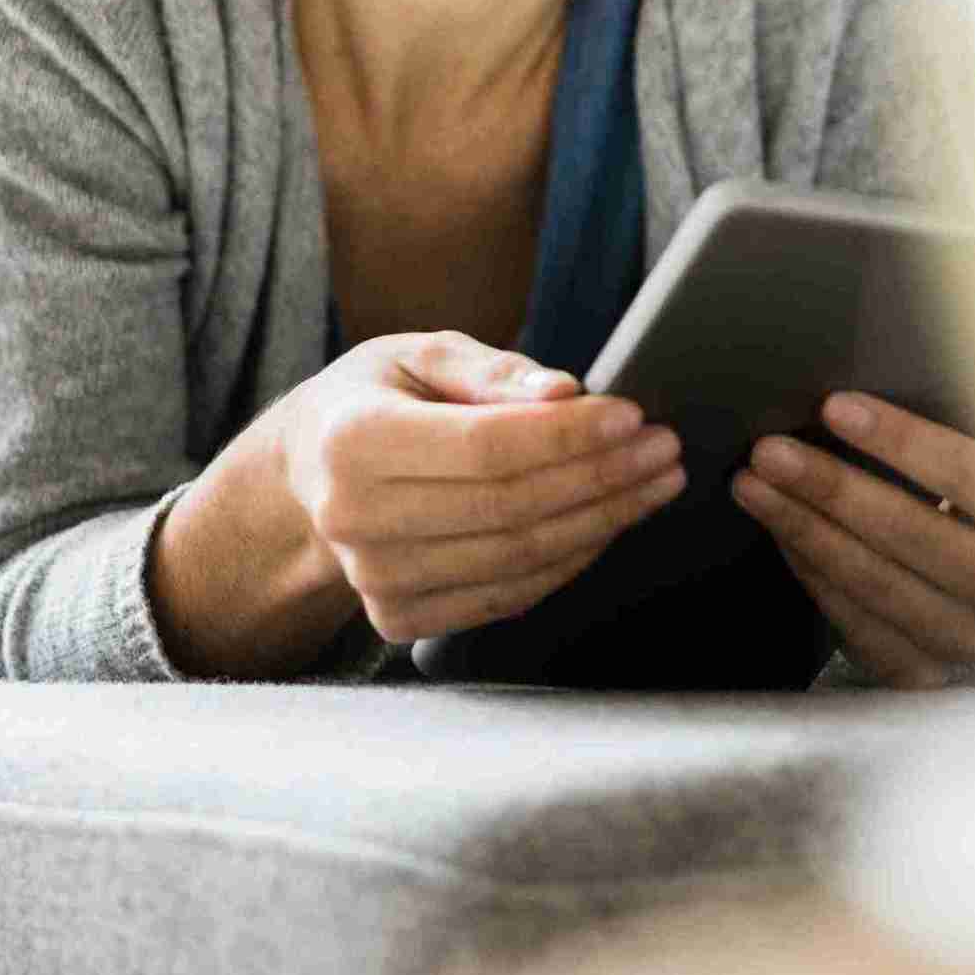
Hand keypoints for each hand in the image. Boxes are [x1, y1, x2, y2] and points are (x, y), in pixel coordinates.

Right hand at [269, 331, 685, 643]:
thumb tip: (565, 393)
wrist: (310, 476)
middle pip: (510, 508)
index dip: (569, 436)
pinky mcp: (399, 619)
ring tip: (654, 483)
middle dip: (604, 478)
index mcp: (352, 441)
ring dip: (603, 523)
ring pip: (518, 560)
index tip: (632, 416)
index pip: (486, 447)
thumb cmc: (376, 400)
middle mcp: (355, 519)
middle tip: (665, 449)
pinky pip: (507, 596)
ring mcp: (375, 580)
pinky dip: (569, 562)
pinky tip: (608, 523)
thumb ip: (492, 371)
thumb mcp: (420, 354)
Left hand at [731, 390, 974, 688]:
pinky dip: (813, 579)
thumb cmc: (951, 490)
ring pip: (886, 590)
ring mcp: (969, 639)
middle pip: (930, 542)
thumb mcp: (974, 441)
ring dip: (810, 532)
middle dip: (841, 492)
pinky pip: (861, 631)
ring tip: (753, 486)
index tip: (835, 407)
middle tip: (770, 450)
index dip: (907, 444)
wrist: (946, 582)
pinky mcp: (921, 676)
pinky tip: (779, 533)